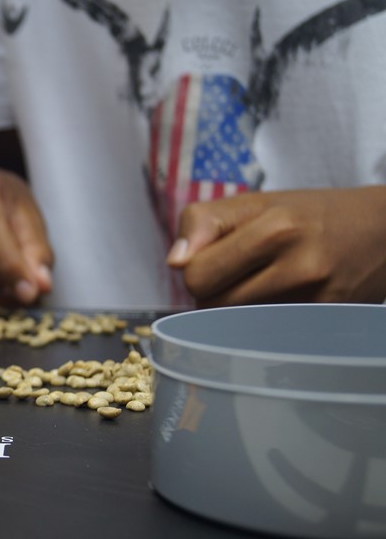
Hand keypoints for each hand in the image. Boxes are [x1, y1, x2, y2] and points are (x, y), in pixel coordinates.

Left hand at [168, 187, 385, 307]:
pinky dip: (260, 324)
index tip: (214, 261)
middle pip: (212, 306)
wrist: (383, 230)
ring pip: (234, 325)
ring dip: (234, 311)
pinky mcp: (325, 322)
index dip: (195, 271)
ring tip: (260, 285)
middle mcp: (299, 264)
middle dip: (212, 293)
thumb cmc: (308, 215)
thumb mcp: (255, 203)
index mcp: (276, 227)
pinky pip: (265, 335)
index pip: (196, 276)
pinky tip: (279, 301)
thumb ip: (203, 222)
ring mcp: (316, 299)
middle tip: (237, 275)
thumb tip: (174, 262)